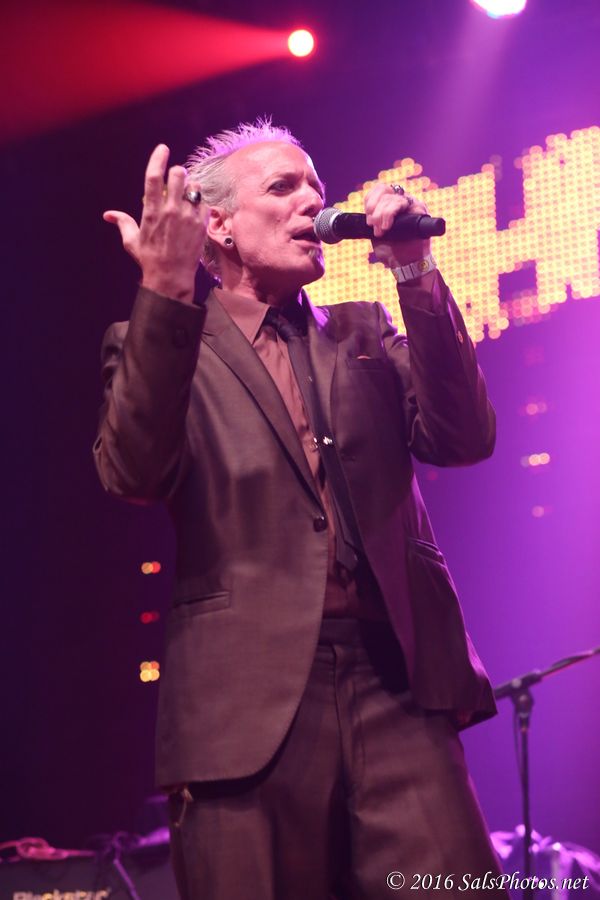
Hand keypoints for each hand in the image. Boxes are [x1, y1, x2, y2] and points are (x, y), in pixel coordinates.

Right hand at [103, 144, 207, 303]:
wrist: (171, 278)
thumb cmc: (149, 260)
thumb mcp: (132, 241)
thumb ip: (123, 223)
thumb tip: (108, 215)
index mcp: (151, 211)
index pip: (154, 177)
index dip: (158, 158)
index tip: (163, 148)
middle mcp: (170, 210)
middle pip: (178, 174)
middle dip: (177, 172)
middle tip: (177, 178)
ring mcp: (187, 217)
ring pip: (194, 187)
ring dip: (191, 187)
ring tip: (187, 197)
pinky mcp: (201, 225)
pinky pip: (204, 203)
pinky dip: (200, 204)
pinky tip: (195, 211)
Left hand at [364, 183, 430, 268]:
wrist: (406, 264)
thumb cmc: (392, 250)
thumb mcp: (377, 234)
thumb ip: (373, 221)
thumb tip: (369, 214)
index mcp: (390, 203)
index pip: (380, 189)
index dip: (371, 199)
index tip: (368, 218)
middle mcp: (402, 200)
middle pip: (385, 191)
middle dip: (375, 211)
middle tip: (374, 226)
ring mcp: (412, 203)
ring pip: (392, 198)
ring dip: (382, 214)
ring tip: (382, 231)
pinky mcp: (419, 209)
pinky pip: (402, 203)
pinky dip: (390, 213)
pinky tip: (387, 226)